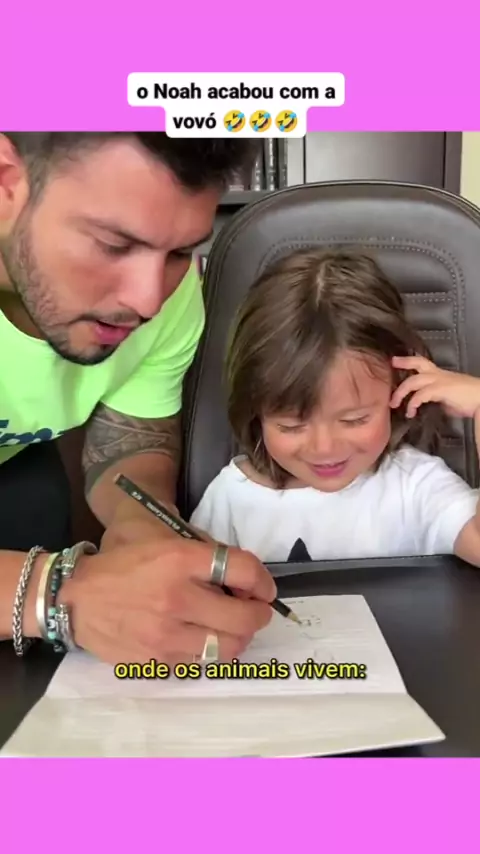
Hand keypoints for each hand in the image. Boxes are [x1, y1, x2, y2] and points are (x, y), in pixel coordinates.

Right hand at [58, 539, 276, 666]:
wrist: (76, 598)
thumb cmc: (125, 563)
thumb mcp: (164, 540)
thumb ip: (206, 554)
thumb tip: (246, 578)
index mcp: (179, 560)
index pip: (243, 570)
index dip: (264, 581)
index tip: (264, 588)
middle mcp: (176, 599)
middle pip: (244, 619)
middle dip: (259, 615)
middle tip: (255, 611)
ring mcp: (166, 635)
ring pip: (228, 648)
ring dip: (238, 638)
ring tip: (230, 627)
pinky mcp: (156, 661)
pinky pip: (200, 662)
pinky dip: (208, 651)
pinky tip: (200, 637)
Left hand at [390, 356, 479, 419]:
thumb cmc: (468, 400)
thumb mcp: (447, 398)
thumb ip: (436, 399)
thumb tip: (429, 406)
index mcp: (440, 374)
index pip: (423, 363)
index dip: (408, 360)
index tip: (395, 360)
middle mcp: (439, 374)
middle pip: (418, 364)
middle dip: (404, 363)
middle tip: (392, 364)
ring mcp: (439, 381)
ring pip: (414, 381)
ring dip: (401, 392)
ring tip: (394, 404)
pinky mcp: (440, 389)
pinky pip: (421, 395)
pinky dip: (413, 403)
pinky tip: (411, 412)